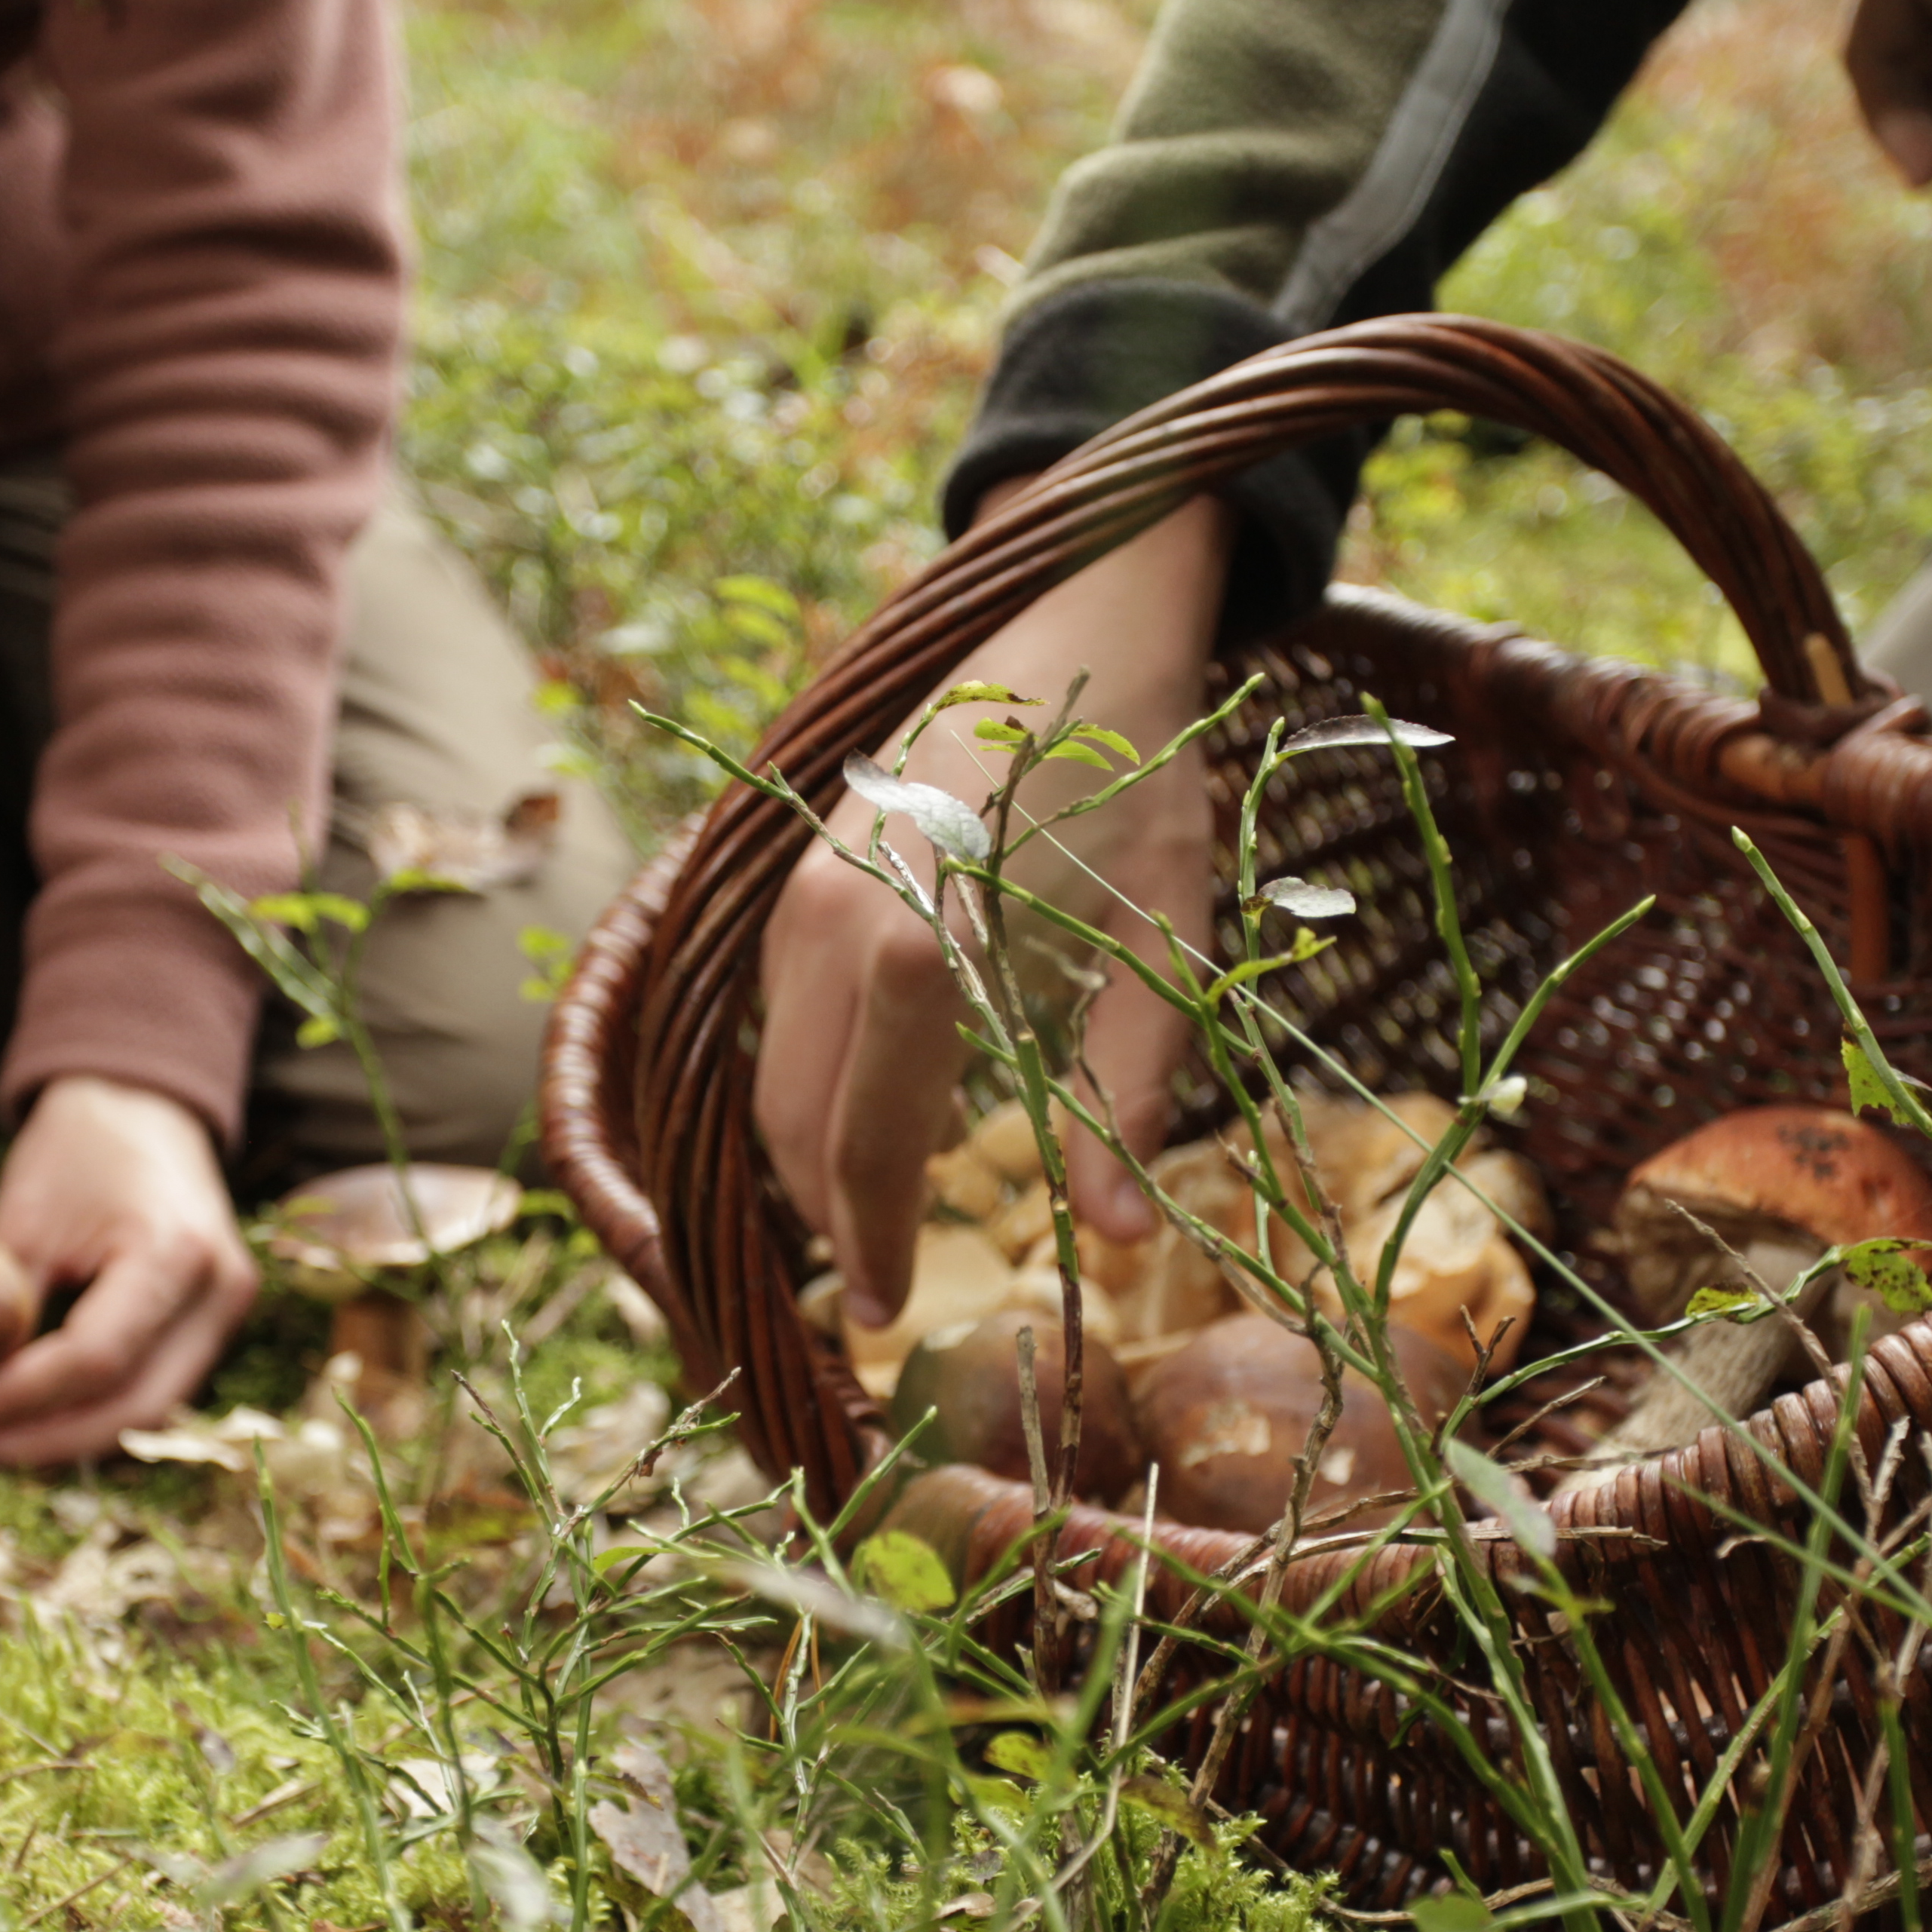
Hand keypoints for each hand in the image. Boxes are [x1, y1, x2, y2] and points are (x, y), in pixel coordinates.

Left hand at [0, 1073, 257, 1466]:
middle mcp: (218, 1293)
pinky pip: (149, 1389)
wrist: (142, 1106)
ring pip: (146, 1412)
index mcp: (174, 1252)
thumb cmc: (77, 1148)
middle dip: (39, 1439)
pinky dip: (88, 1412)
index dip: (12, 1400)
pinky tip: (28, 1418)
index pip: (94, 1359)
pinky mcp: (209, 1327)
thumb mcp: (22, 1218)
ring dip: (63, 1436)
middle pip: (132, 1407)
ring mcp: (224, 1314)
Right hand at [756, 493, 1231, 1326]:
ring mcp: (797, 892)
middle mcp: (830, 922)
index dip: (872, 1240)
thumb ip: (1127, 1093)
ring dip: (808, 1160)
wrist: (1076, 611)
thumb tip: (1129, 1242)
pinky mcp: (792, 873)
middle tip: (878, 1297)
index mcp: (919, 943)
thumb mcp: (1163, 942)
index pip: (867, 1138)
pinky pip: (770, 1015)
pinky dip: (800, 1087)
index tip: (885, 1320)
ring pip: (769, 1073)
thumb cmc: (1139, 776)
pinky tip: (855, 1125)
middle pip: (795, 1120)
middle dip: (829, 1221)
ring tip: (869, 1225)